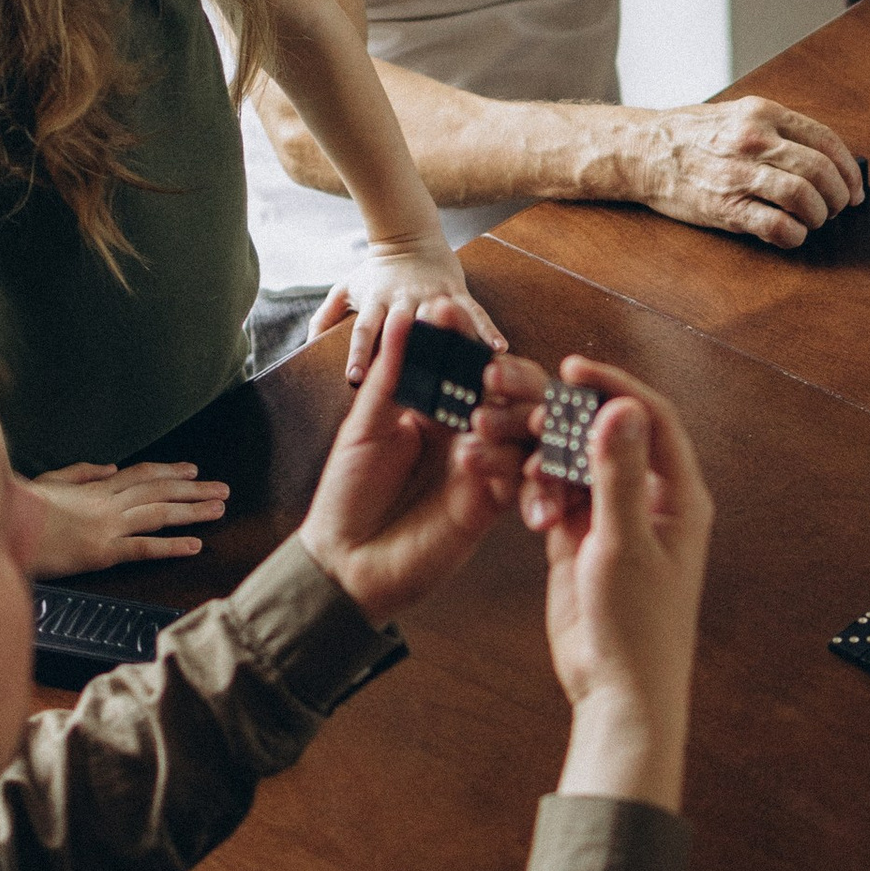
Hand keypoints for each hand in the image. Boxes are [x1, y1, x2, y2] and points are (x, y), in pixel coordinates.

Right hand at [27, 459, 229, 571]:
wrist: (5, 524)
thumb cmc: (22, 505)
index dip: (171, 472)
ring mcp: (108, 527)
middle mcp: (109, 503)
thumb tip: (111, 466)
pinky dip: (171, 546)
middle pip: (160, 492)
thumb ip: (83, 472)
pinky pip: (144, 548)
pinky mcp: (103, 552)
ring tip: (219, 510)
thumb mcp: (52, 480)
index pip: (142, 475)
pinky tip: (194, 546)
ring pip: (160, 515)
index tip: (193, 471)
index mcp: (97, 487)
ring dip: (193, 512)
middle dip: (194, 490)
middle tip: (223, 490)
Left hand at [296, 308, 530, 623]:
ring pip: (523, 430)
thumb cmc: (348, 492)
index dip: (457, 335)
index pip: (458, 362)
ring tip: (482, 412)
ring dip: (511, 415)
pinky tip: (477, 455)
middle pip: (506, 392)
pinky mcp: (491, 503)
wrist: (346, 562)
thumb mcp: (365, 427)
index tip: (449, 308)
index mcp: (434, 406)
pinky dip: (508, 461)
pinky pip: (516, 475)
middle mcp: (465, 430)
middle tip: (487, 366)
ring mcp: (483, 464)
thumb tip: (407, 316)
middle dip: (505, 373)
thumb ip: (391, 375)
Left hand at [322, 238, 506, 382]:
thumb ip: (326, 316)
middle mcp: (404, 300)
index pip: (364, 330)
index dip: (359, 352)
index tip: (354, 379)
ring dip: (450, 344)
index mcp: (377, 302)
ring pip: (441, 322)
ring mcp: (432, 295)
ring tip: (463, 371)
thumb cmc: (376, 270)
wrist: (409, 235)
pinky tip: (498, 348)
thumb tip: (306, 344)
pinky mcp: (456, 291)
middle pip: (404, 329)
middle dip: (406, 354)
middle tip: (414, 385)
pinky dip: (486, 329)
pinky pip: (473, 312)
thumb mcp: (347, 288)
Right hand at [524, 358, 712, 809]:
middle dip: (571, 417)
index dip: (616, 386)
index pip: (652, 419)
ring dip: (549, 457)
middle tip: (528, 402)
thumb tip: (621, 408)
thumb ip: (617, 476)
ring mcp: (614, 521)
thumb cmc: (637, 629)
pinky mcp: (582, 543)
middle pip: (611, 435)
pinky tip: (526, 501)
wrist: (619, 693)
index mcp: (679, 498)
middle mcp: (650, 503)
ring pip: (579, 464)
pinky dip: (540, 492)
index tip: (572, 369)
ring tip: (516, 452)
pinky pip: (558, 497)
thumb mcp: (623, 546)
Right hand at [618, 99, 866, 249]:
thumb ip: (779, 131)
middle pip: (820, 170)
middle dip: (839, 196)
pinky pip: (777, 226)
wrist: (642, 151)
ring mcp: (739, 173)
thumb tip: (825, 160)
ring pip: (805, 197)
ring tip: (814, 220)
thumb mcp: (739, 115)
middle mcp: (754, 139)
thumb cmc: (691, 135)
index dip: (849, 169)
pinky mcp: (726, 207)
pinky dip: (794, 235)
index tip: (854, 188)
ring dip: (819, 216)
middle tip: (837, 208)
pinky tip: (792, 234)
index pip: (825, 140)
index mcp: (763, 113)